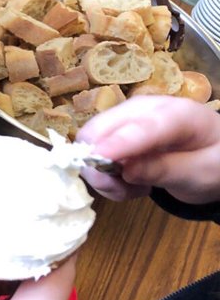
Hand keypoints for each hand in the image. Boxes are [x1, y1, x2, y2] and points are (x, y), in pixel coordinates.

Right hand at [78, 96, 219, 205]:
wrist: (212, 154)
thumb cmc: (212, 161)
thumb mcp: (201, 172)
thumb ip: (166, 170)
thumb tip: (126, 171)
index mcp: (177, 113)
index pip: (143, 127)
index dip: (119, 142)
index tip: (98, 160)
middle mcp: (143, 108)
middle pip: (101, 128)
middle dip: (99, 162)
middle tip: (122, 190)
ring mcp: (125, 118)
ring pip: (90, 142)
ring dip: (101, 172)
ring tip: (130, 189)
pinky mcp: (114, 131)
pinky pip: (92, 152)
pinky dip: (103, 173)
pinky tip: (127, 181)